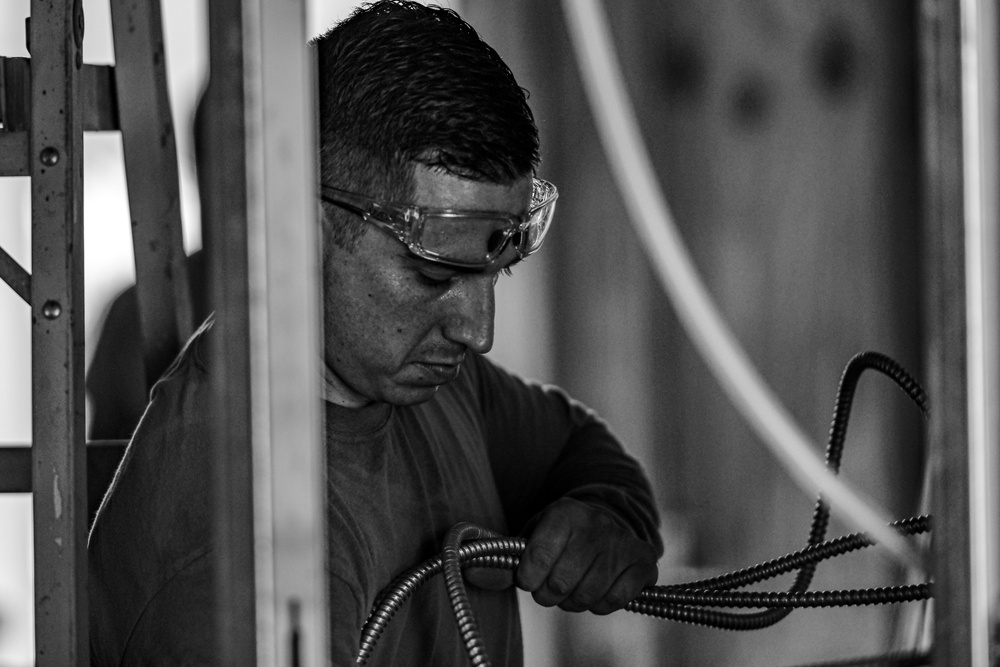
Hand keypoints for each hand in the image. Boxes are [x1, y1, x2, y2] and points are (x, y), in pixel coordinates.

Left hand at [514, 497, 657, 613]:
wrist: (607, 521)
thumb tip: (479, 573)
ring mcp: (622, 541)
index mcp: (564, 512)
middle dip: (548, 594)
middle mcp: (596, 523)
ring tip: (572, 587)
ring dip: (573, 601)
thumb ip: (506, 557)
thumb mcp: (533, 536)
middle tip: (549, 587)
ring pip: (587, 595)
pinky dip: (600, 604)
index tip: (527, 579)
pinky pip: (614, 600)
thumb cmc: (562, 536)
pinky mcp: (643, 560)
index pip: (538, 556)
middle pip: (561, 583)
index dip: (528, 577)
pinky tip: (597, 589)